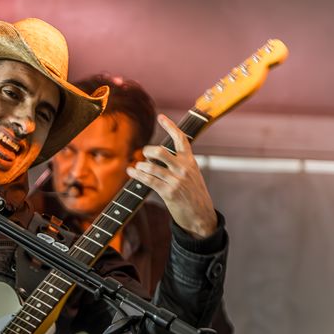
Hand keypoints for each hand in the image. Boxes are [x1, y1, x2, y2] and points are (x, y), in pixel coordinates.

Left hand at [128, 114, 217, 237]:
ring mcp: (176, 180)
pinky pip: (148, 180)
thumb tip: (157, 158)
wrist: (202, 216)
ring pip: (151, 166)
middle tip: (144, 155)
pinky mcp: (169, 192)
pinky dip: (137, 174)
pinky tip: (131, 172)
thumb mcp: (192, 176)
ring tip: (135, 167)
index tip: (161, 117)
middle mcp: (183, 168)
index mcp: (190, 161)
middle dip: (147, 151)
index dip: (170, 126)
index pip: (181, 139)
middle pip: (160, 151)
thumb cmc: (194, 196)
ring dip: (140, 166)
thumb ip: (180, 165)